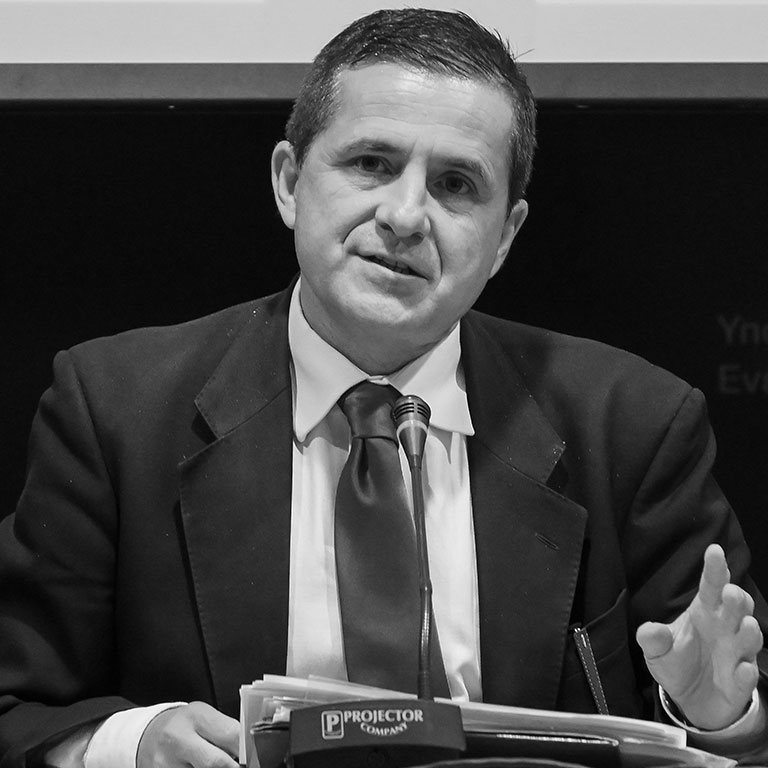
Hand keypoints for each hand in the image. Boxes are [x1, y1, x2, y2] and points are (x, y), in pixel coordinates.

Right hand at [137, 701, 238, 767]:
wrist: (148, 736)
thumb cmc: (183, 725)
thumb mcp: (204, 717)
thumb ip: (225, 730)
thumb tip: (248, 750)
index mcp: (196, 716)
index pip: (230, 735)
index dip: (245, 750)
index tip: (252, 757)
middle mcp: (179, 739)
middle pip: (215, 762)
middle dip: (231, 766)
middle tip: (238, 765)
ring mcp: (167, 763)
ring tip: (218, 763)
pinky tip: (199, 767)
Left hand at [636, 543, 762, 729]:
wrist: (690, 699)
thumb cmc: (676, 661)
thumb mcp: (656, 649)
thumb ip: (652, 638)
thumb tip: (648, 631)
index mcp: (704, 612)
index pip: (711, 586)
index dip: (714, 568)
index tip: (714, 550)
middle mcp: (724, 628)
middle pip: (736, 608)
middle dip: (737, 599)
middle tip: (731, 593)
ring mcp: (736, 654)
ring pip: (749, 638)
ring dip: (748, 631)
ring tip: (745, 623)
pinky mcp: (740, 682)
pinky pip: (746, 676)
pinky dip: (746, 673)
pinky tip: (742, 669)